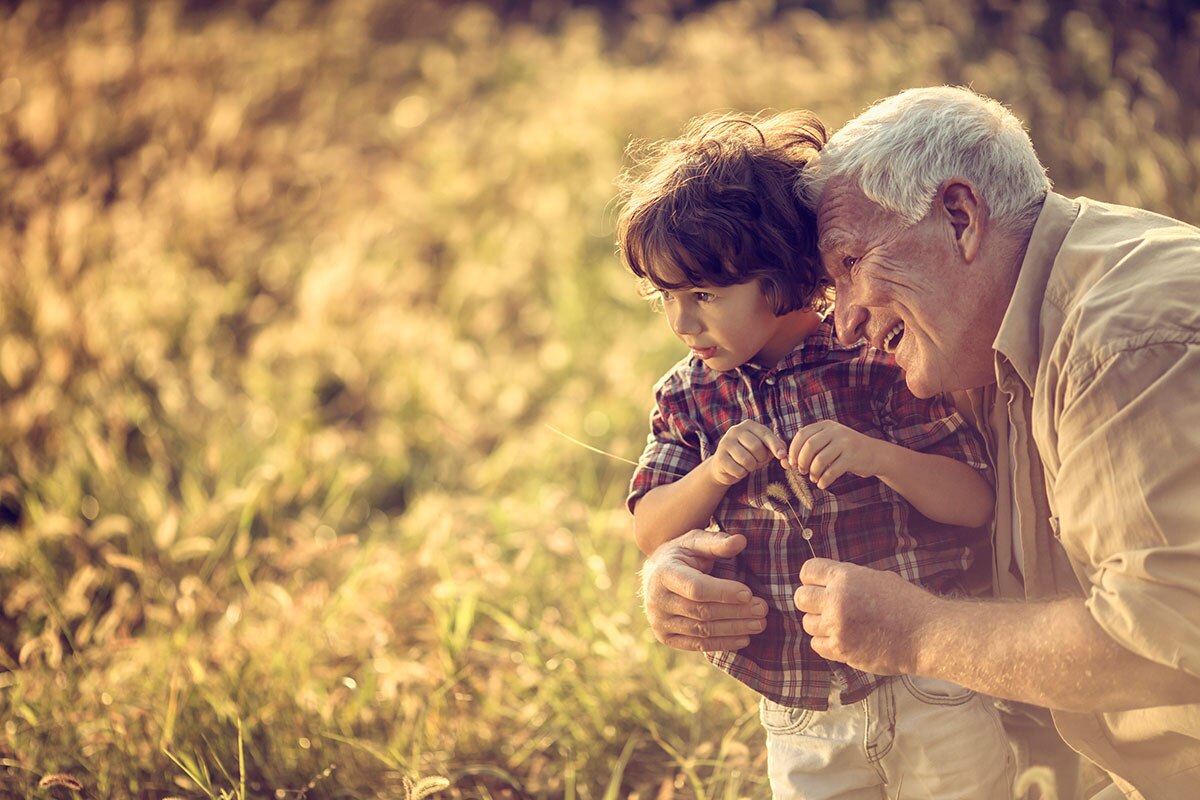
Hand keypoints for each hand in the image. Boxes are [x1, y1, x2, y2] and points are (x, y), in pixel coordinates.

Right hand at [642, 529, 768, 651]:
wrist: (655, 575)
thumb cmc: (681, 555)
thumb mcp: (695, 542)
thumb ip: (717, 543)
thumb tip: (741, 541)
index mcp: (663, 573)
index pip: (696, 588)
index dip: (724, 592)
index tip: (749, 593)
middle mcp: (656, 600)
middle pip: (702, 612)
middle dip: (736, 612)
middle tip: (762, 609)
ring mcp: (659, 622)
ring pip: (702, 630)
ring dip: (734, 629)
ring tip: (759, 623)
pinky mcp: (666, 637)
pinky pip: (698, 645)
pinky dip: (723, 643)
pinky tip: (744, 638)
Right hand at [709, 420, 787, 486]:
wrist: (724, 466)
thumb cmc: (749, 455)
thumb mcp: (764, 449)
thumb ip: (777, 449)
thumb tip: (786, 458)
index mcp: (748, 425)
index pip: (765, 434)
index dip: (775, 445)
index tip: (782, 456)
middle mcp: (735, 430)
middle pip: (756, 447)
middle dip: (761, 459)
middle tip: (757, 461)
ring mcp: (725, 443)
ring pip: (747, 460)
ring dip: (751, 467)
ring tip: (746, 465)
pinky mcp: (719, 458)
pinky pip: (738, 470)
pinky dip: (741, 474)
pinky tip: (737, 469)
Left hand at [788, 420, 879, 489]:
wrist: (876, 454)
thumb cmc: (846, 450)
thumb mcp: (830, 441)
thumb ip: (812, 447)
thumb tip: (787, 461)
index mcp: (826, 425)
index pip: (802, 434)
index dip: (793, 449)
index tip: (791, 462)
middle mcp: (835, 431)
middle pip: (809, 446)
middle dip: (801, 461)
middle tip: (802, 471)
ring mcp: (845, 443)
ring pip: (820, 460)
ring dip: (813, 472)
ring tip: (814, 478)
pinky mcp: (852, 457)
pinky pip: (832, 471)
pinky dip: (824, 480)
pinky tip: (823, 484)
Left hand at [793, 558, 934, 674]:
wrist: (925, 635)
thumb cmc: (908, 604)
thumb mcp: (878, 578)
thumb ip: (850, 579)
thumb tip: (830, 583)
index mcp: (846, 577)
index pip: (808, 571)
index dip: (811, 578)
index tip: (817, 584)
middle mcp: (836, 599)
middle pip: (801, 598)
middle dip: (811, 601)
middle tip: (826, 607)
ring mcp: (837, 626)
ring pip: (807, 623)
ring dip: (819, 624)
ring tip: (839, 625)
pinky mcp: (841, 649)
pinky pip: (816, 644)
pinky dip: (826, 642)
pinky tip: (842, 639)